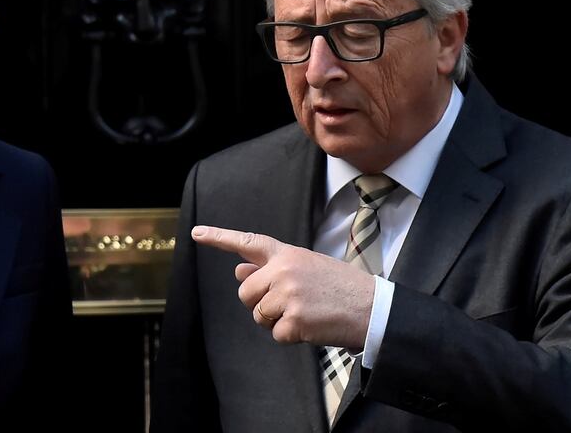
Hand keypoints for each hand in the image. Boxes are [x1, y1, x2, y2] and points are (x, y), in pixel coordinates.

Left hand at [191, 225, 374, 347]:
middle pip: (246, 294)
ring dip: (278, 322)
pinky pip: (276, 334)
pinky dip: (291, 337)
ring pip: (259, 316)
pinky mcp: (293, 320)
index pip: (248, 243)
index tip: (196, 233)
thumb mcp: (308, 268)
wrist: (374, 308)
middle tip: (290, 306)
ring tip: (307, 313)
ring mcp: (288, 294)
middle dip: (260, 305)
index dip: (220, 238)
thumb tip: (238, 272)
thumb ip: (273, 269)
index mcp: (288, 254)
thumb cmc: (341, 288)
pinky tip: (313, 326)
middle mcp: (284, 270)